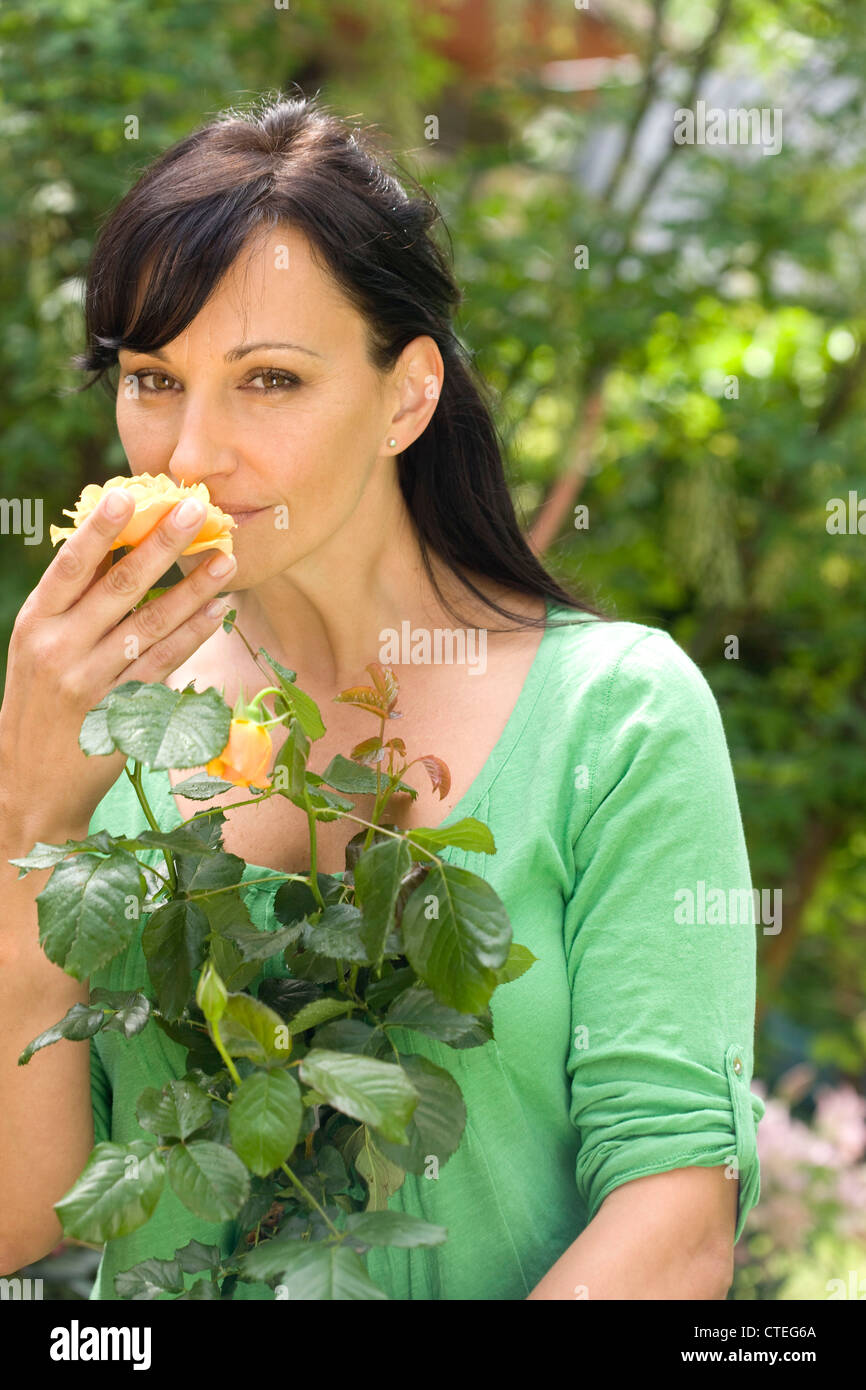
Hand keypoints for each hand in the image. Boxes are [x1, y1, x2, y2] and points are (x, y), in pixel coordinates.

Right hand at [0, 489, 237, 845]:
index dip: (99, 529)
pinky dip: (192, 635)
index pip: (70, 566)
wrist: (28, 785)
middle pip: (118, 586)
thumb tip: (119, 547)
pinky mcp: (119, 711)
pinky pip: (163, 664)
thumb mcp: (38, 648)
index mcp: (35, 622)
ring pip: (150, 624)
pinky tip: (217, 612)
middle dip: (162, 545)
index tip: (129, 494)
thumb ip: (72, 605)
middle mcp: (58, 648)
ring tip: (226, 560)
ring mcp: (89, 681)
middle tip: (199, 511)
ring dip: (193, 589)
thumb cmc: (40, 704)